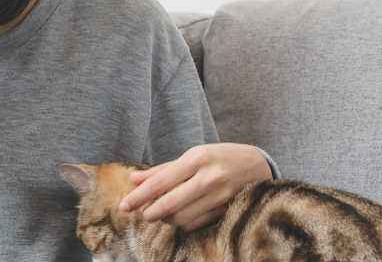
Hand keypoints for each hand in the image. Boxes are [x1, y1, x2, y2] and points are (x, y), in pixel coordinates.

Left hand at [119, 143, 271, 231]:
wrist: (258, 165)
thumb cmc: (219, 157)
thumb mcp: (192, 156)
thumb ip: (162, 169)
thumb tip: (133, 179)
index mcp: (197, 158)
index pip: (160, 182)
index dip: (138, 196)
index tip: (124, 205)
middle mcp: (209, 177)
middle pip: (170, 204)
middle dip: (151, 213)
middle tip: (143, 214)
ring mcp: (220, 196)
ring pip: (182, 218)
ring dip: (167, 219)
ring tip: (163, 213)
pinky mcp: (226, 210)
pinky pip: (196, 224)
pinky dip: (183, 223)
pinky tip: (180, 216)